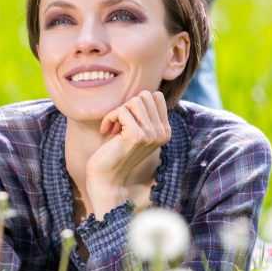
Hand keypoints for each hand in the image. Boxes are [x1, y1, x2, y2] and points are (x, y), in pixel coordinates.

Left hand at [85, 91, 170, 213]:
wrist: (106, 177)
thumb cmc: (115, 151)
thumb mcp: (135, 130)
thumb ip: (144, 114)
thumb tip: (143, 94)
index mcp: (165, 130)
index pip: (157, 96)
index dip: (137, 102)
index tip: (127, 118)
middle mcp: (162, 132)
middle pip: (146, 95)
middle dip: (128, 105)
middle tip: (119, 122)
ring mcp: (151, 134)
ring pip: (135, 100)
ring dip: (119, 111)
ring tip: (114, 126)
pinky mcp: (137, 135)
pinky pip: (121, 110)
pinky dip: (110, 117)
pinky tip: (106, 130)